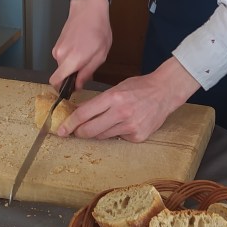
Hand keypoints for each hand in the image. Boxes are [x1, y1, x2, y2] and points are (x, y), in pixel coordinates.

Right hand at [50, 0, 111, 88]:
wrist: (89, 8)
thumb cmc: (98, 29)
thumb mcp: (100, 54)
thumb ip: (87, 72)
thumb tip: (78, 85)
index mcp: (71, 60)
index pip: (55, 81)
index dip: (62, 88)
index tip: (71, 88)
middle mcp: (60, 55)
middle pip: (61, 74)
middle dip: (72, 75)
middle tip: (87, 67)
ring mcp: (57, 48)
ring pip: (63, 65)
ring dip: (72, 64)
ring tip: (86, 53)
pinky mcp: (57, 42)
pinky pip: (63, 56)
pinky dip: (70, 56)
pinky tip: (82, 46)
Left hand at [55, 56, 199, 141]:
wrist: (165, 92)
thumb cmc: (140, 87)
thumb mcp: (117, 88)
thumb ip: (99, 102)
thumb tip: (80, 113)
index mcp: (113, 97)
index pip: (84, 114)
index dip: (70, 123)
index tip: (62, 129)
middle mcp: (121, 113)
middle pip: (90, 130)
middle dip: (79, 132)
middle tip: (75, 131)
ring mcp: (130, 126)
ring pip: (103, 136)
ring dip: (97, 132)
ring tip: (103, 123)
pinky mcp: (138, 136)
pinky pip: (119, 138)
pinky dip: (116, 133)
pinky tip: (124, 124)